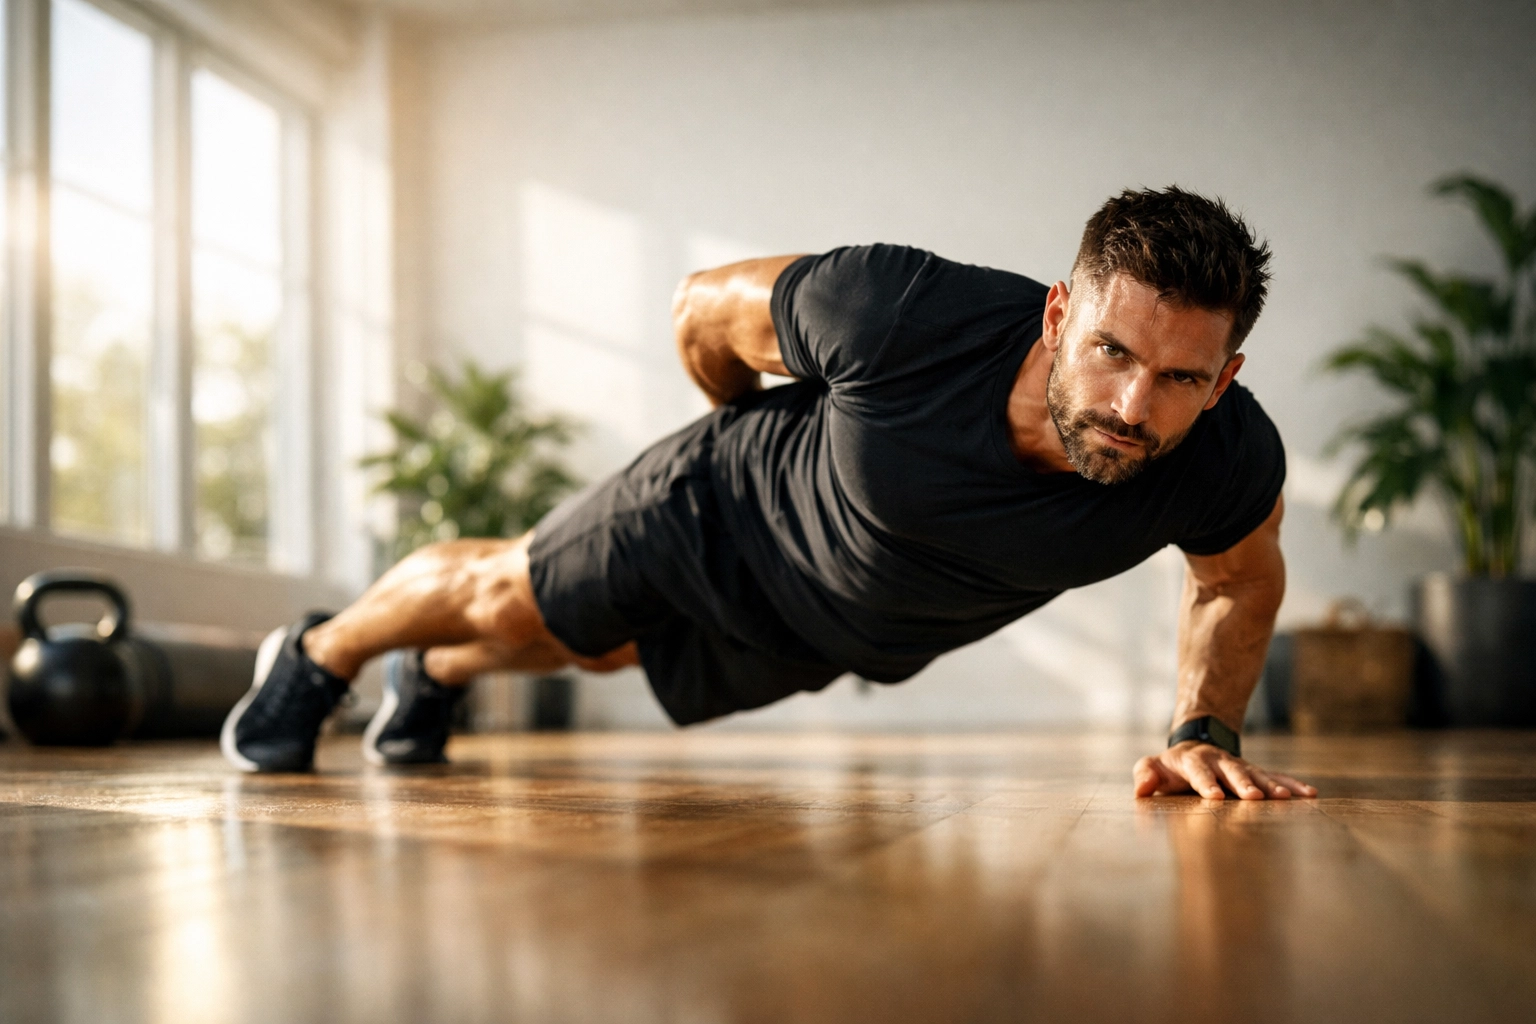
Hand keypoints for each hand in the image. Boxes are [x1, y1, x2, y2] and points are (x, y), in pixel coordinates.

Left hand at [1133, 741, 1317, 799]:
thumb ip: (1145, 774)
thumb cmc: (1170, 766)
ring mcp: (1240, 766)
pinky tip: (1310, 794)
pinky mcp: (1256, 772)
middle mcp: (1220, 761)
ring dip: (1271, 786)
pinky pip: (1276, 777)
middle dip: (1243, 785)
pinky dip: (1292, 785)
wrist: (1196, 746)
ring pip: (1258, 774)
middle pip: (1232, 772)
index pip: (1199, 772)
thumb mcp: (1152, 766)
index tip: (1214, 797)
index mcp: (1193, 761)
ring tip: (1285, 798)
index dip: (1206, 783)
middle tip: (1255, 798)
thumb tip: (1141, 789)